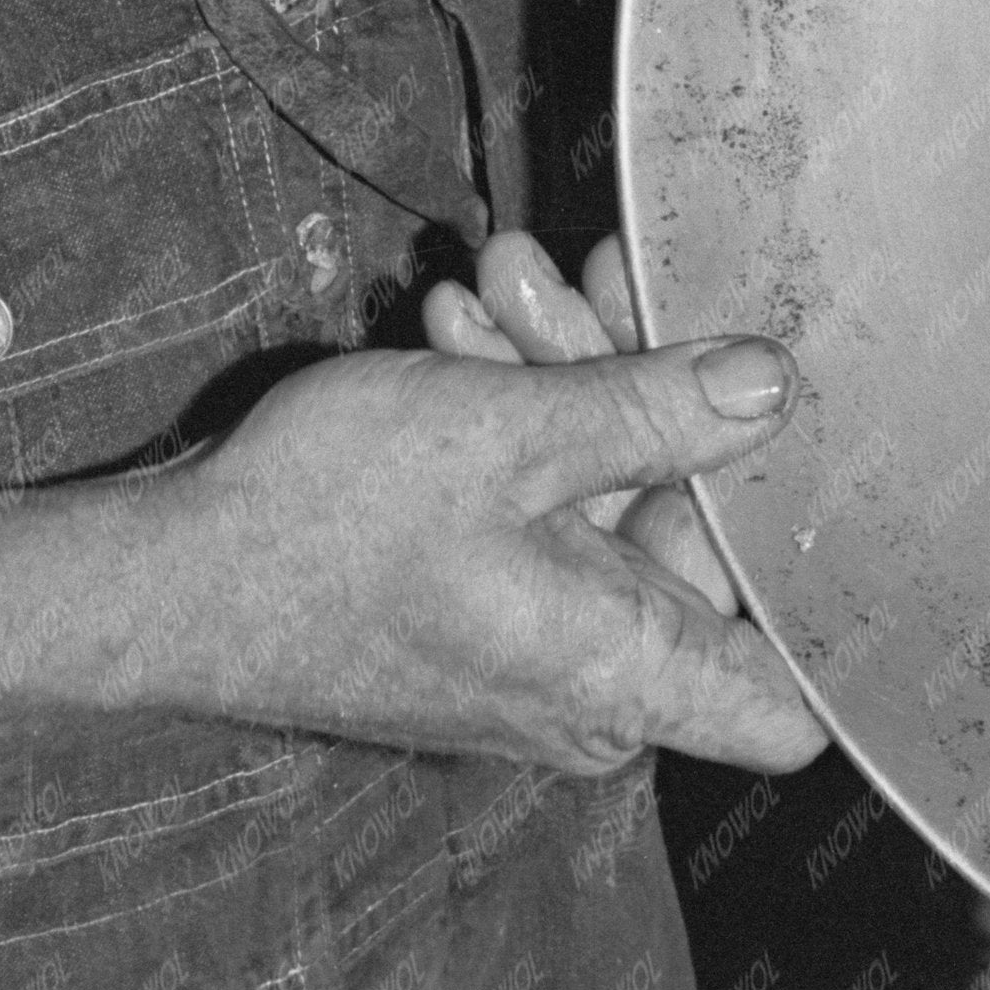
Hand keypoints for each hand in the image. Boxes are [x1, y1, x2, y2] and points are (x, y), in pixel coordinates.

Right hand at [177, 256, 825, 778]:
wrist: (165, 582)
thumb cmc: (320, 529)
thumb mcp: (509, 435)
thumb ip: (660, 410)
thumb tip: (774, 389)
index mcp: (623, 679)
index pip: (791, 704)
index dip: (825, 602)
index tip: (819, 470)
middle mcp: (591, 695)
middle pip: (685, 541)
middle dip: (642, 402)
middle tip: (584, 285)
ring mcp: (533, 662)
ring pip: (602, 506)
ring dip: (557, 385)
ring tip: (489, 287)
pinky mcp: (481, 623)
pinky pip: (538, 520)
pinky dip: (512, 431)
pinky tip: (455, 333)